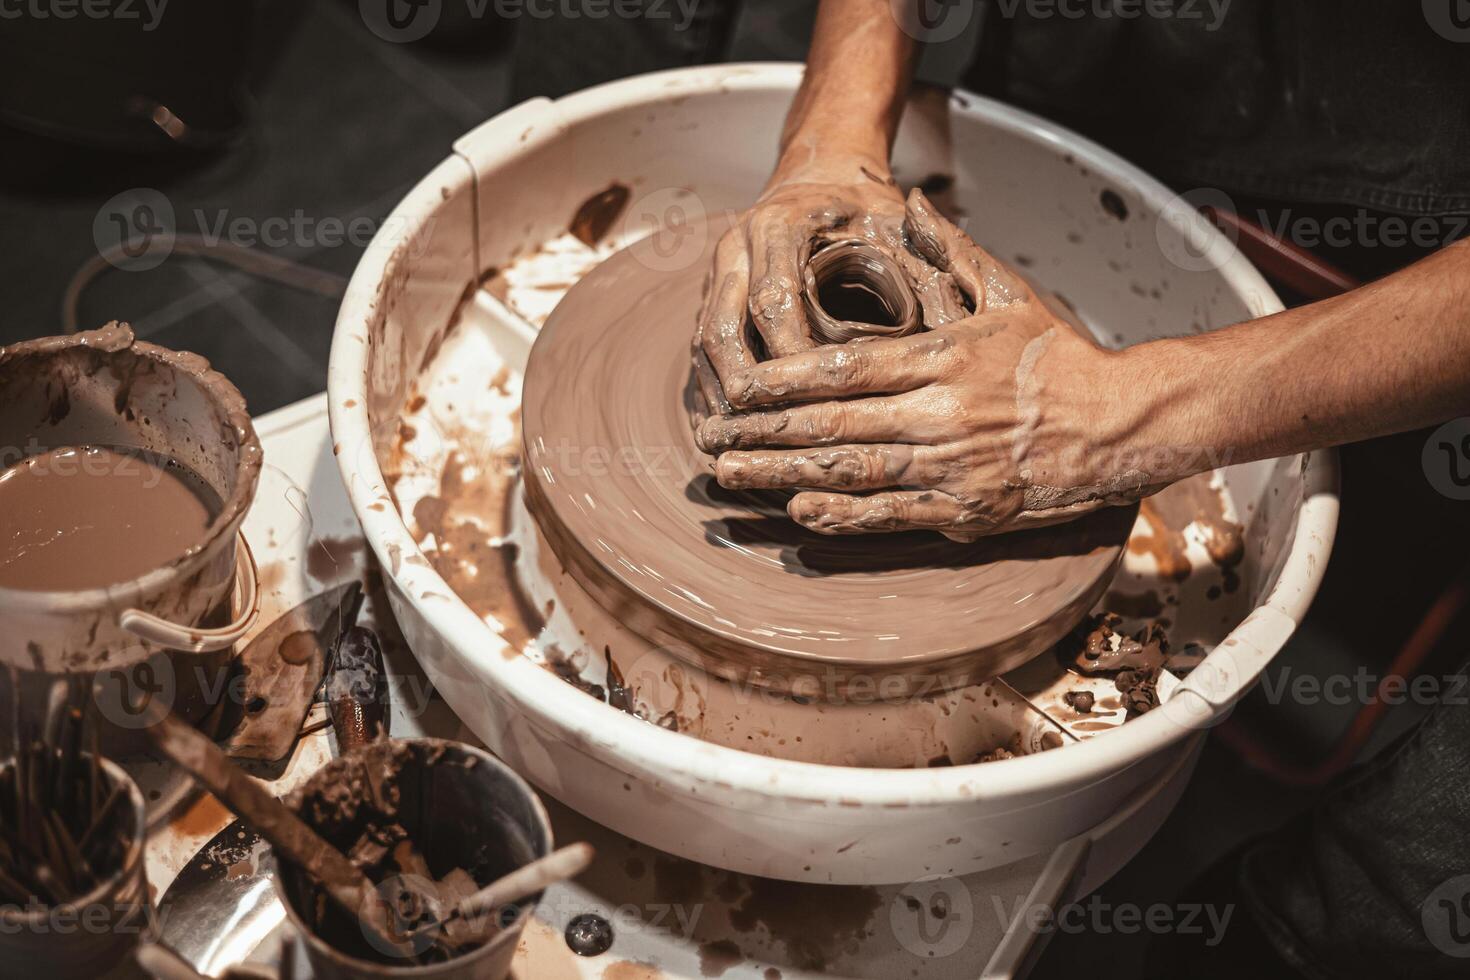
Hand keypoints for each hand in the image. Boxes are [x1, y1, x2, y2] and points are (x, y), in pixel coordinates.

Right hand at [693, 157, 980, 413]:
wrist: (821, 175)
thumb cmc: (865, 209)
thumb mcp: (896, 229)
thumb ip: (917, 274)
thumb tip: (949, 333)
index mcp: (778, 225)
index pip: (774, 299)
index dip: (792, 355)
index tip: (817, 398)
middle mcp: (736, 247)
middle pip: (721, 327)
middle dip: (742, 385)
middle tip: (762, 432)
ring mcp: (717, 273)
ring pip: (704, 343)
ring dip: (716, 396)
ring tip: (735, 444)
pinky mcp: (711, 296)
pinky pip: (700, 351)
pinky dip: (708, 391)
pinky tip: (722, 429)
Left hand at [696, 190, 1162, 540]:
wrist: (1117, 422)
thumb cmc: (1057, 356)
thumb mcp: (1006, 291)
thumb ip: (948, 250)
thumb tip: (909, 202)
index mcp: (941, 358)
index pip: (844, 368)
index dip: (783, 382)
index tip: (737, 387)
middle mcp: (939, 414)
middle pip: (833, 425)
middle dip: (763, 434)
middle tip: (710, 439)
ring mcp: (950, 466)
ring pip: (851, 473)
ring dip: (783, 476)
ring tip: (732, 477)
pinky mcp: (964, 508)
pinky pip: (891, 515)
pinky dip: (841, 515)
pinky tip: (797, 511)